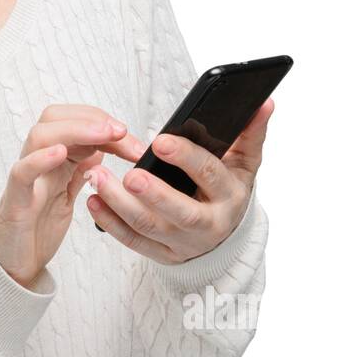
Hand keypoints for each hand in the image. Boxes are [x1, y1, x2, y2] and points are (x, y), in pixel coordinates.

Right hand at [0, 104, 144, 286]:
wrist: (14, 265)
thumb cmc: (38, 229)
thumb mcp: (68, 194)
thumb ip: (81, 170)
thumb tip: (103, 147)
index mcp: (54, 160)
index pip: (75, 122)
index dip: (103, 123)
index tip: (130, 137)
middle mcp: (39, 162)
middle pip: (55, 118)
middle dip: (91, 119)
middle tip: (120, 132)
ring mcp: (27, 179)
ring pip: (40, 136)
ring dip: (75, 130)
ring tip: (102, 135)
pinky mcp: (16, 201)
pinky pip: (22, 172)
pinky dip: (39, 159)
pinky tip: (59, 153)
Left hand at [84, 98, 274, 264]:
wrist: (224, 237)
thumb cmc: (228, 190)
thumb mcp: (244, 164)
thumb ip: (251, 133)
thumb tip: (264, 102)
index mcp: (229, 195)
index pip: (209, 175)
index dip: (186, 158)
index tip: (160, 140)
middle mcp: (208, 223)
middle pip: (181, 212)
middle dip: (155, 194)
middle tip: (129, 175)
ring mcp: (183, 243)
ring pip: (150, 227)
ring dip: (121, 205)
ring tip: (98, 178)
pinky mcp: (162, 254)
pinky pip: (134, 241)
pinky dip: (111, 224)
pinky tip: (93, 202)